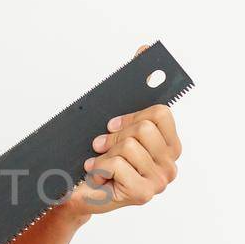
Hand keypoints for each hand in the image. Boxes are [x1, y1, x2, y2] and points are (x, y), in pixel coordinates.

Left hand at [64, 45, 182, 218]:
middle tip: (101, 146)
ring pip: (128, 146)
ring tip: (99, 165)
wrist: (75, 192)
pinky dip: (99, 168)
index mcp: (169, 146)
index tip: (111, 124)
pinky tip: (97, 177)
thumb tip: (145, 49)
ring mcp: (159, 181)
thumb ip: (133, 89)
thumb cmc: (95, 157)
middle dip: (114, 136)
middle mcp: (170, 164)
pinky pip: (117, 164)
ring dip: (104, 155)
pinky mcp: (143, 194)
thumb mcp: (113, 121)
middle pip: (144, 128)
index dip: (131, 115)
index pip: (160, 112)